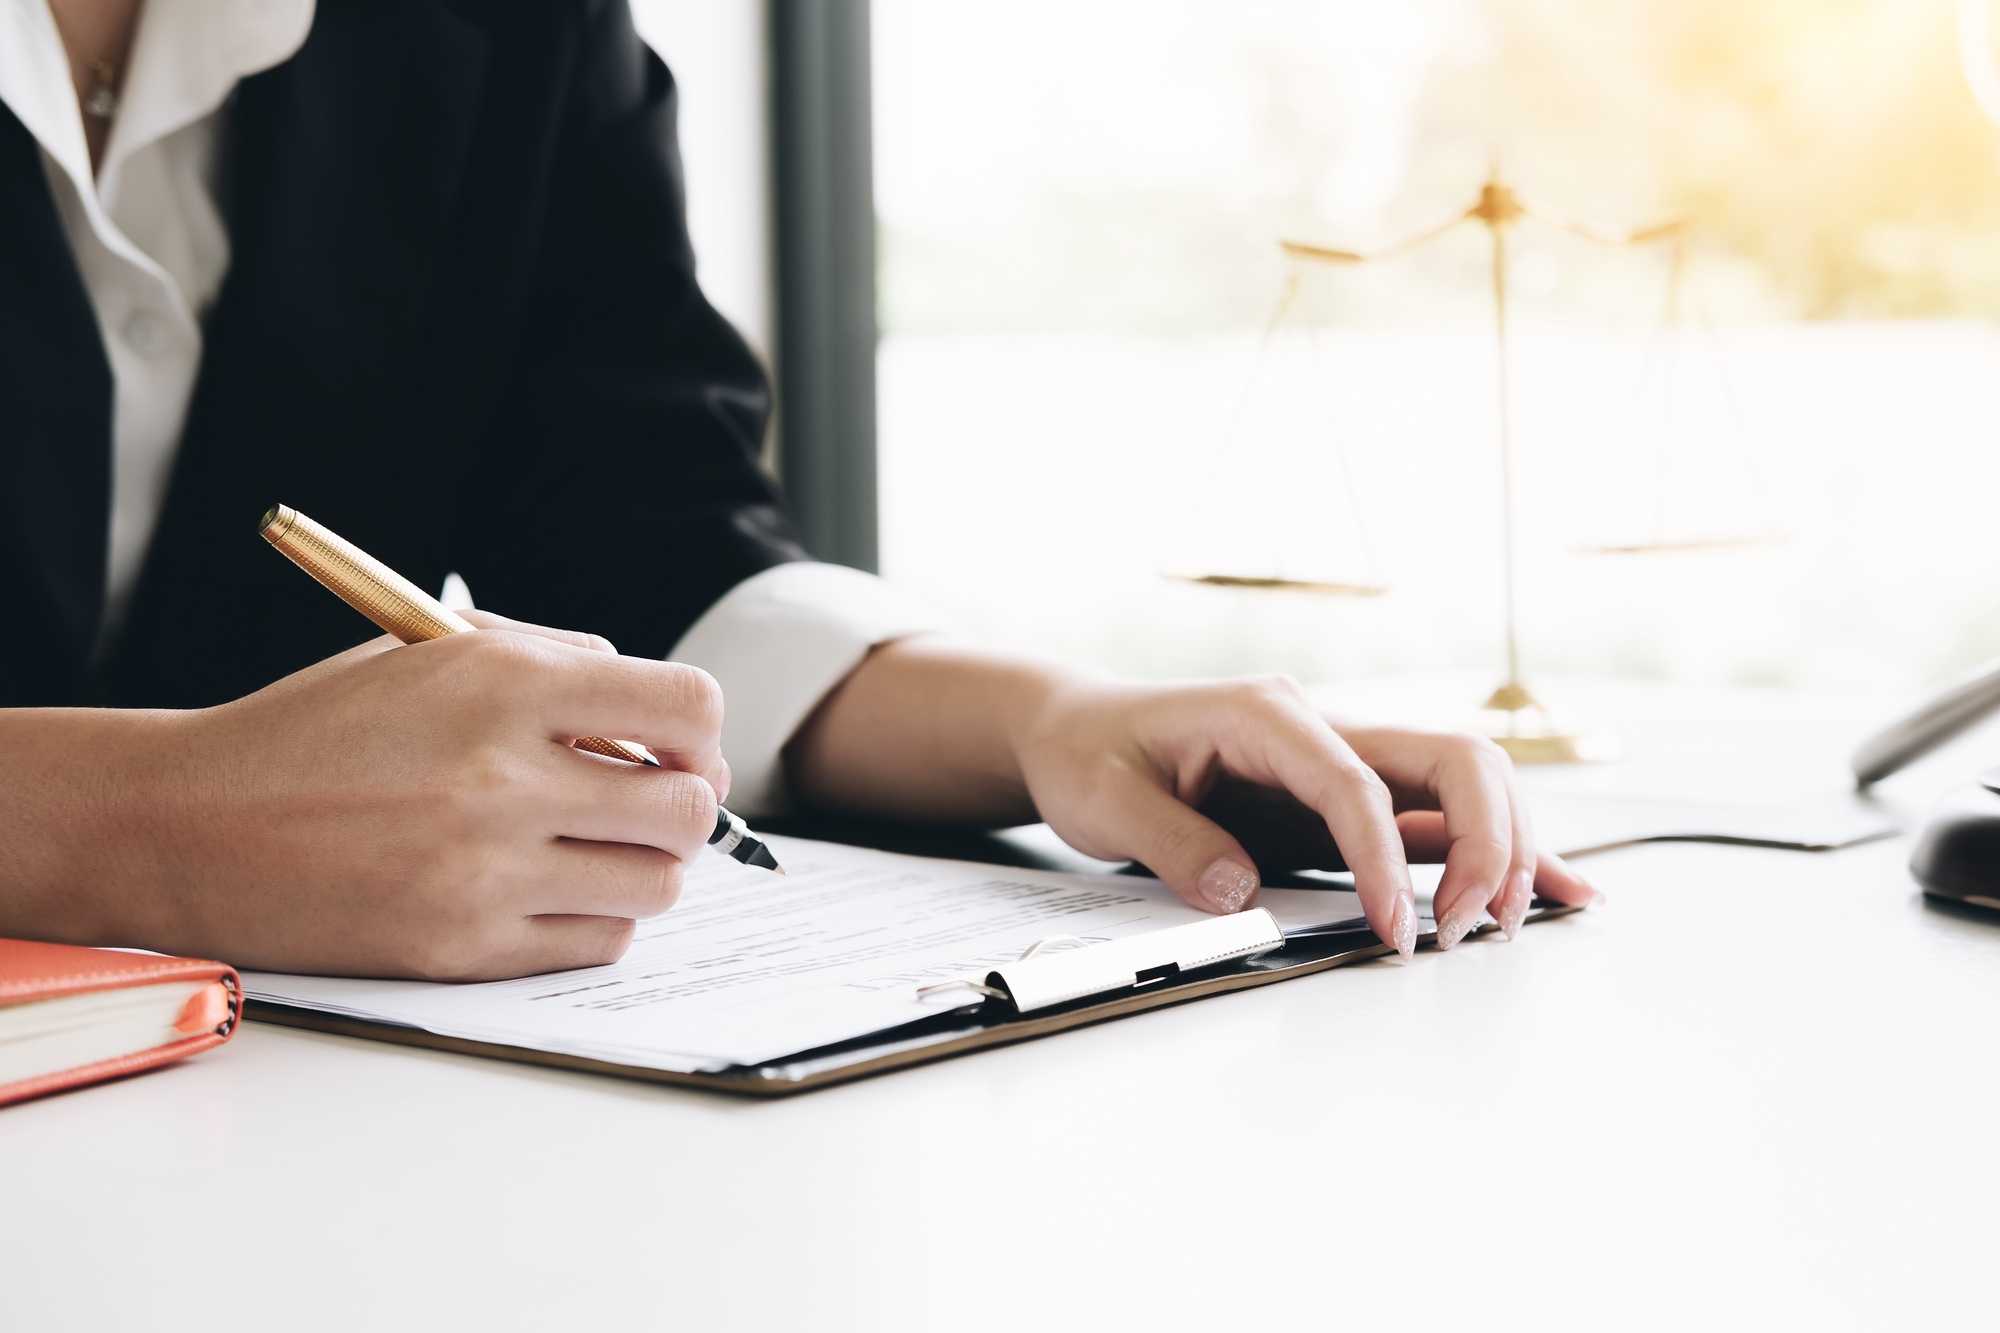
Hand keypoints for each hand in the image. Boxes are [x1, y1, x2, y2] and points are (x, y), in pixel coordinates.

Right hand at [0, 613, 726, 979]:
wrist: (189, 823)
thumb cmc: (320, 730)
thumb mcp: (431, 652)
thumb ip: (556, 663)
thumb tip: (662, 717)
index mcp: (502, 681)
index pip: (686, 706)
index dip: (700, 731)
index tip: (679, 746)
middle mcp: (503, 776)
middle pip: (688, 809)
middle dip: (684, 805)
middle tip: (647, 803)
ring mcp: (484, 871)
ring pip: (656, 885)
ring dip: (644, 865)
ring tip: (597, 847)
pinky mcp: (462, 948)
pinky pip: (598, 944)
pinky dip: (595, 919)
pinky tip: (551, 890)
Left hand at [787, 639, 1597, 960]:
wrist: (1078, 728)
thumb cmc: (1090, 752)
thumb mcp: (1103, 800)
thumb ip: (1171, 844)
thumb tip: (1237, 892)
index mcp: (1265, 712)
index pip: (1354, 781)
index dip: (1385, 858)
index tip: (1397, 930)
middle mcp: (1321, 723)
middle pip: (1450, 758)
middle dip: (1485, 841)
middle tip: (1468, 929)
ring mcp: (1343, 754)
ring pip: (1466, 781)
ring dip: (1504, 847)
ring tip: (1509, 924)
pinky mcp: (1350, 793)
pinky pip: (1439, 814)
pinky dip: (1496, 850)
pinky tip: (1553, 888)